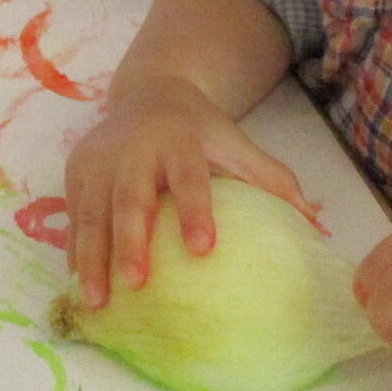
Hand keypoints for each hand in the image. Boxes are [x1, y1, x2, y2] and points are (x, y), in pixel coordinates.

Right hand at [64, 75, 312, 310]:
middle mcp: (134, 146)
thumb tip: (318, 226)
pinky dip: (75, 251)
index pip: (188, 176)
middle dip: (130, 240)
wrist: (150, 90)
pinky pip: (74, 216)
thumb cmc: (200, 129)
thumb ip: (272, 180)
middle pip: (129, 196)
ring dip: (92, 256)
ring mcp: (99, 158)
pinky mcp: (76, 171)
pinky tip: (80, 284)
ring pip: (92, 210)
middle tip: (137, 282)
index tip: (203, 248)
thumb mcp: (236, 143)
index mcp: (178, 138)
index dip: (195, 210)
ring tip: (98, 300)